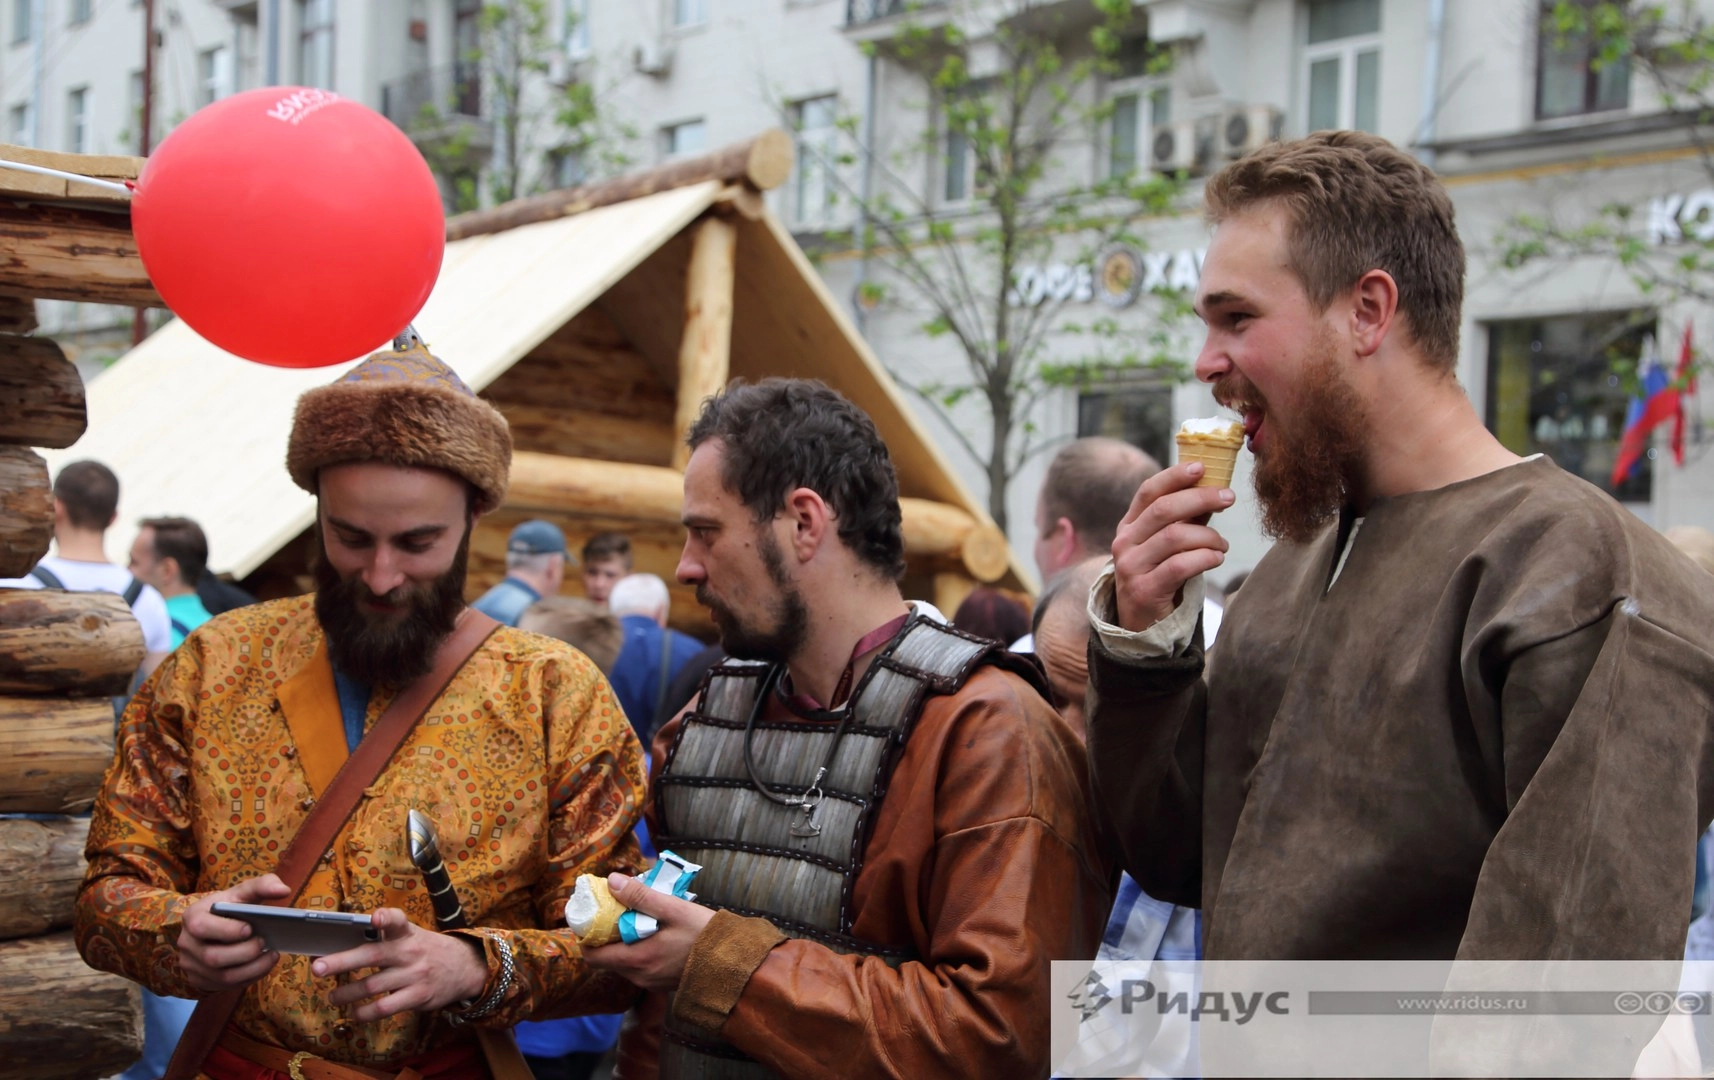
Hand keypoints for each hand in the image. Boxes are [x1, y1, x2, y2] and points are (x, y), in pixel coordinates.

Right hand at [178, 873, 291, 992]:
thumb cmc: (231, 907)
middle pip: (213, 957)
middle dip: (245, 952)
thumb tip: (283, 890)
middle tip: (264, 943)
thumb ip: (262, 886)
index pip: (201, 927)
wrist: (214, 926)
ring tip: (271, 956)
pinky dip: (248, 978)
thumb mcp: (242, 892)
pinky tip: (262, 966)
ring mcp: (191, 964)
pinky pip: (225, 986)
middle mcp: (187, 943)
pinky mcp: (199, 980)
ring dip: (252, 969)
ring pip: (222, 977)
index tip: (250, 928)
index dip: (227, 930)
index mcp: (193, 916)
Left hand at [314, 908, 489, 1021]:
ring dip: (346, 993)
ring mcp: (415, 975)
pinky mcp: (418, 997)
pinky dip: (365, 1013)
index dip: (386, 917)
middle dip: (342, 962)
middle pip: (372, 955)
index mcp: (407, 933)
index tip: (375, 917)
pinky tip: (355, 1013)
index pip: (397, 920)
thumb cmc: (425, 950)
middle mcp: (410, 952)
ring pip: (372, 985)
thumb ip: (382, 939)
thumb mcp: (411, 937)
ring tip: (332, 997)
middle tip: (318, 968)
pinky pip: (385, 1008)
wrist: (465, 967)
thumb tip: (337, 949)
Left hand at [581, 872, 715, 992]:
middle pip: (608, 957)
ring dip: (624, 940)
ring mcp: (651, 982)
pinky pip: (640, 965)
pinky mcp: (663, 982)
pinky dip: (639, 948)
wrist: (736, 963)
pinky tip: (654, 930)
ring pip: (624, 961)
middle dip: (607, 934)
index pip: (592, 956)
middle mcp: (639, 976)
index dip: (586, 936)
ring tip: (639, 916)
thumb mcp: (674, 909)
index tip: (592, 916)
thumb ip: (641, 896)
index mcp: (637, 960)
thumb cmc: (705, 936)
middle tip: (617, 909)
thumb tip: (611, 881)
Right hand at [1111, 461, 1232, 632]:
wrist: (1141, 624)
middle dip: (1200, 499)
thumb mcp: (1165, 545)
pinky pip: (1180, 566)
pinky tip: (1216, 558)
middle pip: (1164, 510)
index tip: (1201, 466)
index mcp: (1129, 526)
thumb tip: (1214, 489)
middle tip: (1228, 497)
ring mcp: (1131, 566)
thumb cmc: (1159, 577)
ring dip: (1208, 536)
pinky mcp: (1144, 590)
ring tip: (1223, 545)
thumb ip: (1184, 519)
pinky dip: (1204, 558)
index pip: (1148, 491)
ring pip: (1174, 537)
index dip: (1174, 476)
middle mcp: (1125, 543)